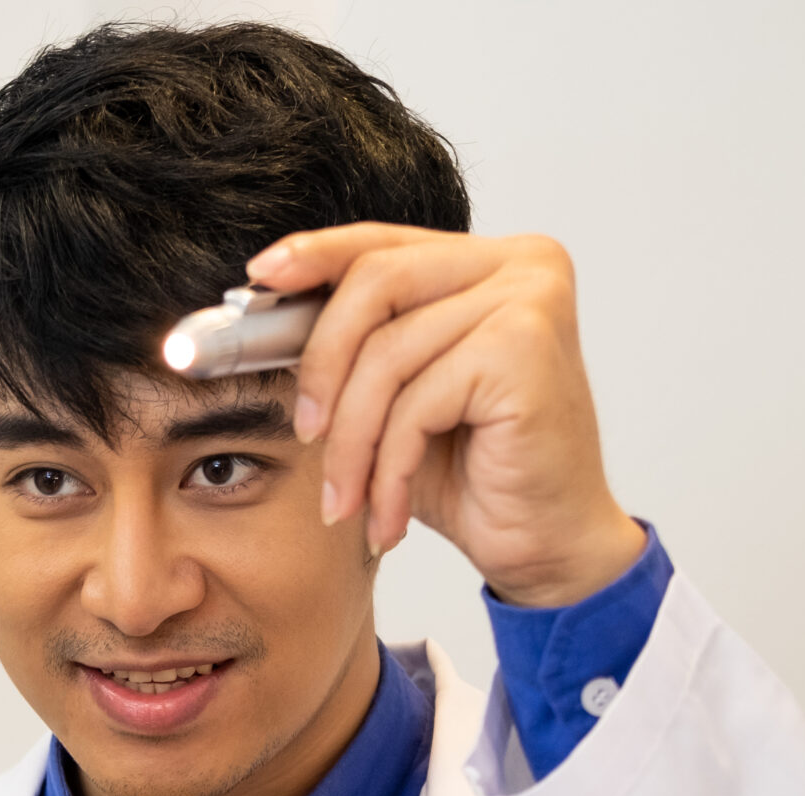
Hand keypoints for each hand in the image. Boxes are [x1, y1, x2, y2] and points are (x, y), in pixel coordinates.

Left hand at [247, 224, 647, 608]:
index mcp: (489, 262)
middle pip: (376, 281)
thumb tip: (264, 312)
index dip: (316, 255)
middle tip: (304, 433)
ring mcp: (530, 299)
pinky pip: (415, 403)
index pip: (385, 242)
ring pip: (386, 356)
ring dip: (352, 444)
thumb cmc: (474, 472)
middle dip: (322, 367)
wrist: (545, 543)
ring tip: (347, 500)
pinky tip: (386, 514)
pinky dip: (387, 469)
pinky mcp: (526, 349)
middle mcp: (520, 263)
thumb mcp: (393, 396)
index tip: (259, 275)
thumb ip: (353, 345)